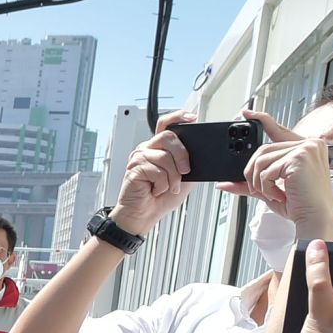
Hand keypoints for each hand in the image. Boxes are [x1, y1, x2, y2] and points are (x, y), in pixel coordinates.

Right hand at [111, 111, 196, 235]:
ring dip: (173, 176)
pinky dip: (162, 184)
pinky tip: (156, 190)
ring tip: (169, 187)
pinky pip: (156, 170)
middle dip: (182, 155)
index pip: (165, 124)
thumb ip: (188, 161)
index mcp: (158, 148)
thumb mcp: (183, 176)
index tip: (192, 118)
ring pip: (164, 156)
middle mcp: (147, 149)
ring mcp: (139, 158)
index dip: (178, 117)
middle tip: (185, 171)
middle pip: (168, 136)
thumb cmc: (160, 198)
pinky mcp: (134, 169)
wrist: (144, 215)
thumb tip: (199, 152)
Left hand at [224, 127, 332, 238]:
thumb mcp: (269, 190)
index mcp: (306, 148)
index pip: (280, 130)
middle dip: (253, 173)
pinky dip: (266, 186)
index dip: (262, 120)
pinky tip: (278, 194)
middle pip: (262, 150)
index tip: (247, 113)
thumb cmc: (299, 204)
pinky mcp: (300, 157)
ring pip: (261, 160)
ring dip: (258, 181)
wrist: (314, 218)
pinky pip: (267, 170)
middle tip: (259, 189)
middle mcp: (310, 143)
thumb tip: (223, 184)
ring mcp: (306, 148)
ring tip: (271, 193)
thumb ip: (248, 183)